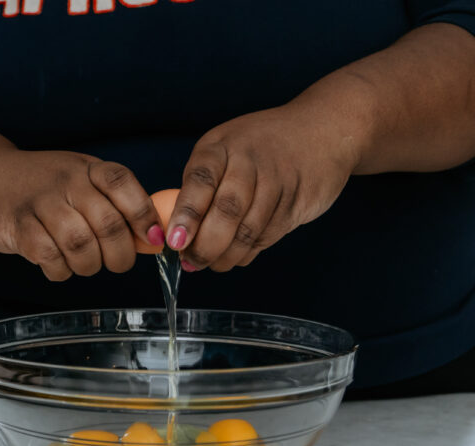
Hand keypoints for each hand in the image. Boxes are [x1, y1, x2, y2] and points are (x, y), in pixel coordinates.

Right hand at [0, 149, 162, 280]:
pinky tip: (57, 266)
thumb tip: (154, 239)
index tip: (154, 241)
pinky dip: (60, 271)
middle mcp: (67, 182)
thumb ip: (112, 204)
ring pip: (81, 246)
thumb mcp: (79, 181)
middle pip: (108, 225)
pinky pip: (50, 258)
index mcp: (88, 169)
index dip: (145, 217)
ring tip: (83, 264)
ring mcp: (40, 203)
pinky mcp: (17, 226)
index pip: (125, 187)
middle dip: (119, 255)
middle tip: (115, 263)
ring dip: (89, 266)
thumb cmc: (40, 185)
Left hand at [167, 105, 358, 271]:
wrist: (323, 128)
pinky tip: (237, 255)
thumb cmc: (257, 147)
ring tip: (212, 264)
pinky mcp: (298, 200)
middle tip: (192, 262)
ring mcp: (277, 180)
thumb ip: (201, 187)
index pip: (200, 180)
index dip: (187, 214)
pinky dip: (248, 252)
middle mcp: (249, 160)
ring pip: (249, 230)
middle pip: (227, 210)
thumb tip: (176, 235)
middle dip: (206, 245)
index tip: (175, 241)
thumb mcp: (223, 151)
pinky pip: (268, 235)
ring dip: (227, 255)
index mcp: (221, 146)